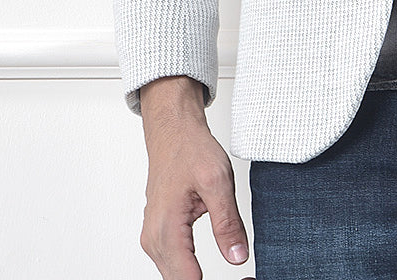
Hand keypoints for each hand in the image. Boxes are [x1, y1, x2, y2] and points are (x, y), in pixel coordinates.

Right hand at [139, 75, 253, 279]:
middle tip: (243, 278)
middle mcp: (154, 239)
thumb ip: (227, 223)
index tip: (241, 279)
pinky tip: (206, 268)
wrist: (173, 132)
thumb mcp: (218, 180)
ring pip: (175, 277)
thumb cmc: (191, 149)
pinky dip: (190, 272)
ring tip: (232, 272)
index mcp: (167, 229)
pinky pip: (173, 266)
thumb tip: (238, 258)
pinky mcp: (159, 236)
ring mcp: (153, 239)